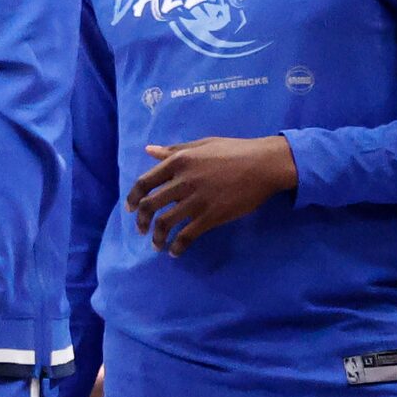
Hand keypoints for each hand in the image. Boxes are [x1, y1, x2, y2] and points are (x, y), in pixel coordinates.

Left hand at [125, 135, 296, 254]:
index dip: (132, 198)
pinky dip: (177, 246)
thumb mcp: (202, 144)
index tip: (130, 209)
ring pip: (165, 223)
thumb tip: (149, 150)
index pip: (144, 183)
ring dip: (157, 237)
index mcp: (178, 162)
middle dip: (141, 221)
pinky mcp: (212, 215)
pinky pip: (187, 235)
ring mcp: (197, 199)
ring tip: (156, 245)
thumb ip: (174, 150)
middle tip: (141, 230)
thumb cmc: (234, 151)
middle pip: (149, 205)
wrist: (266, 164)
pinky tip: (175, 252)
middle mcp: (183, 181)